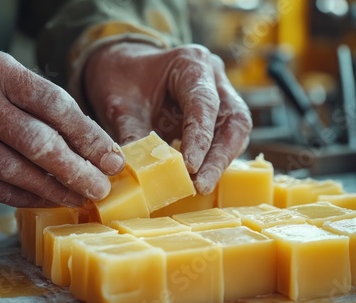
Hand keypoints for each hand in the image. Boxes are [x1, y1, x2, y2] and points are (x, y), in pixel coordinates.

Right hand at [0, 51, 124, 207]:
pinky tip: (49, 201)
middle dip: (76, 170)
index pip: (55, 104)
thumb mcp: (14, 84)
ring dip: (54, 190)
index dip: (89, 136)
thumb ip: (52, 111)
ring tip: (80, 197)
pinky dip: (27, 198)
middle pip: (38, 142)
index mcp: (1, 71)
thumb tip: (100, 150)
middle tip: (101, 188)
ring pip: (16, 171)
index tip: (112, 160)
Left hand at [84, 42, 251, 194]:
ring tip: (199, 187)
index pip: (204, 103)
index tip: (190, 167)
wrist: (121, 70)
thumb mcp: (120, 106)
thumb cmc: (121, 80)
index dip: (200, 138)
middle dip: (219, 157)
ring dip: (219, 162)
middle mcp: (213, 78)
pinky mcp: (216, 117)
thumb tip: (143, 174)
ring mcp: (220, 97)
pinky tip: (198, 180)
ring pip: (235, 132)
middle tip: (202, 185)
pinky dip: (212, 161)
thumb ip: (133, 136)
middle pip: (234, 120)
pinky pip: (224, 141)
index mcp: (191, 63)